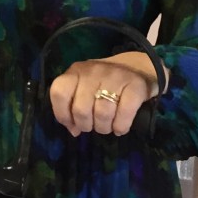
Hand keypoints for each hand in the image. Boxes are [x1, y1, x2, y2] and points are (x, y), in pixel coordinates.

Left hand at [49, 51, 166, 137]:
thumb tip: (73, 130)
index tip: (72, 124)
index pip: (59, 92)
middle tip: (94, 126)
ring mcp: (115, 77)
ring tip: (107, 126)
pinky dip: (120, 127)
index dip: (62, 114)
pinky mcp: (135, 86)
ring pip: (102, 114)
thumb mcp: (85, 88)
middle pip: (81, 109)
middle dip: (86, 126)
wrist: (138, 67)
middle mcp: (93, 72)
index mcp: (76, 71)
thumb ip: (74, 106)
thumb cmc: (106, 82)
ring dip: (104, 128)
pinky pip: (124, 114)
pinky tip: (120, 128)